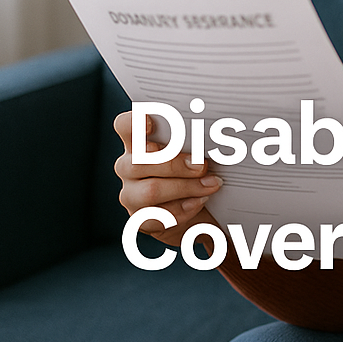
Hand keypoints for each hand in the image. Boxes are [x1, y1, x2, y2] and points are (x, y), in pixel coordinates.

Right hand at [113, 111, 222, 243]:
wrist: (197, 212)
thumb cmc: (194, 173)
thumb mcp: (196, 153)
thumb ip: (196, 144)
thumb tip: (217, 137)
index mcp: (140, 143)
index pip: (125, 126)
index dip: (133, 123)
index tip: (150, 123)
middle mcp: (129, 166)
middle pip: (140, 161)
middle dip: (175, 164)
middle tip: (203, 165)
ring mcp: (131, 193)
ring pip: (151, 190)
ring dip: (186, 188)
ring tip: (210, 185)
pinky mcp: (139, 218)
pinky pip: (157, 216)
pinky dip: (183, 210)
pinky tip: (199, 202)